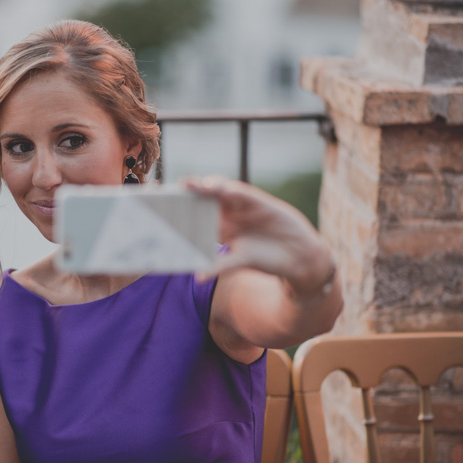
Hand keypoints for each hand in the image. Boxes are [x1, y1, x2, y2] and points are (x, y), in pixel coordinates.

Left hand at [185, 176, 333, 296]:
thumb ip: (219, 266)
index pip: (197, 213)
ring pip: (221, 191)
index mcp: (221, 226)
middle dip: (190, 191)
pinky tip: (220, 188)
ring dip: (207, 186)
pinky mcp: (260, 202)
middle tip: (174, 188)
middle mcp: (229, 212)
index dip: (183, 207)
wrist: (299, 256)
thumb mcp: (239, 262)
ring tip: (191, 184)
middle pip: (205, 197)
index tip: (164, 206)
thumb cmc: (266, 259)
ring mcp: (244, 205)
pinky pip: (243, 193)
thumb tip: (198, 277)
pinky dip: (232, 190)